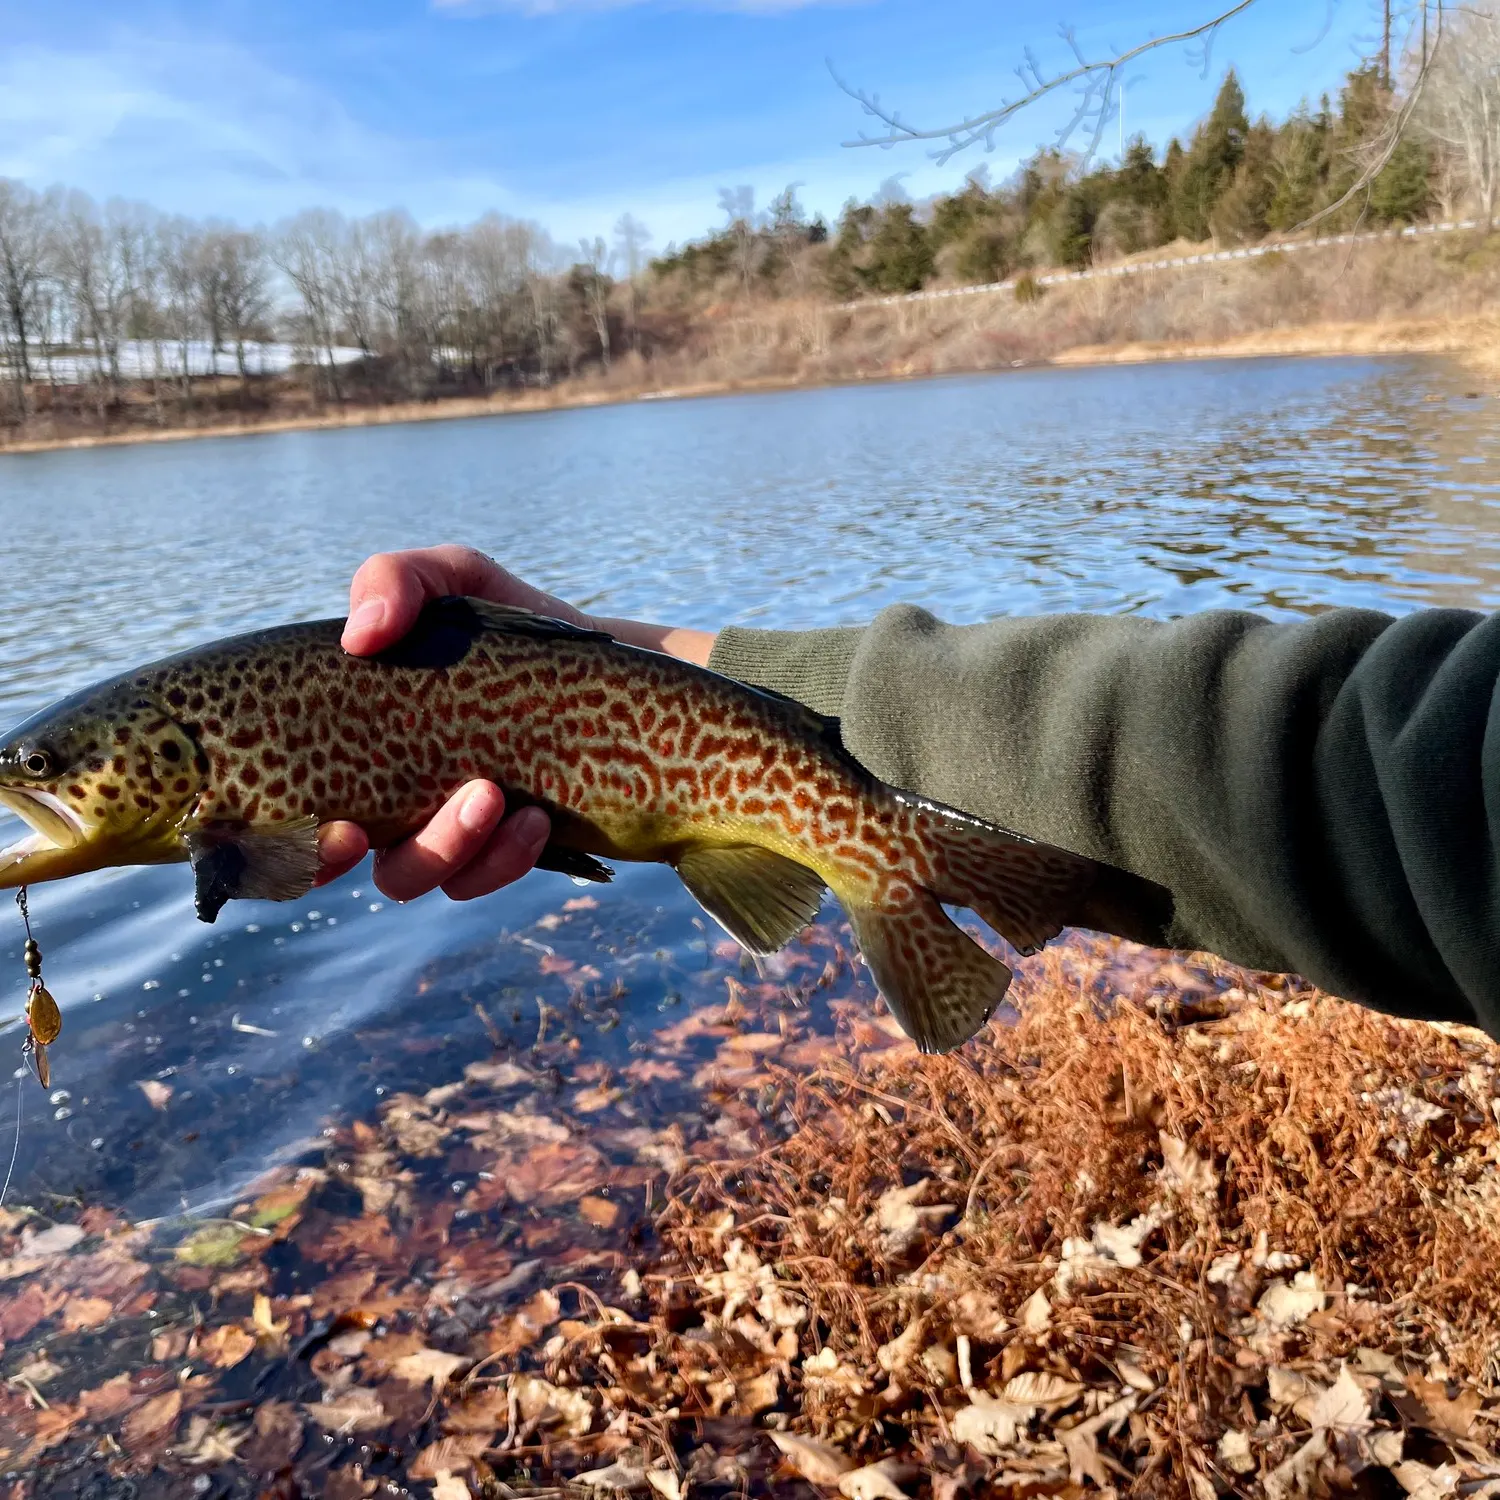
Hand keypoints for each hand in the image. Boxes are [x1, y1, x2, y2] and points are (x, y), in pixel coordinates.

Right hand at [315, 545, 715, 902]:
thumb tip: (362, 635)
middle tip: (355, 833)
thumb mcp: (455, 580)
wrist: (605, 670)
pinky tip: (535, 818)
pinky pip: (477, 880)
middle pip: (324, 858)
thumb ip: (396, 579)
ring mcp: (437, 832)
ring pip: (406, 876)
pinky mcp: (495, 854)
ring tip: (491, 794)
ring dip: (439, 847)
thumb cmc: (507, 626)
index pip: (277, 797)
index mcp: (347, 737)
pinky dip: (501, 858)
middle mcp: (377, 794)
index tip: (308, 817)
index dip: (267, 830)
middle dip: (327, 860)